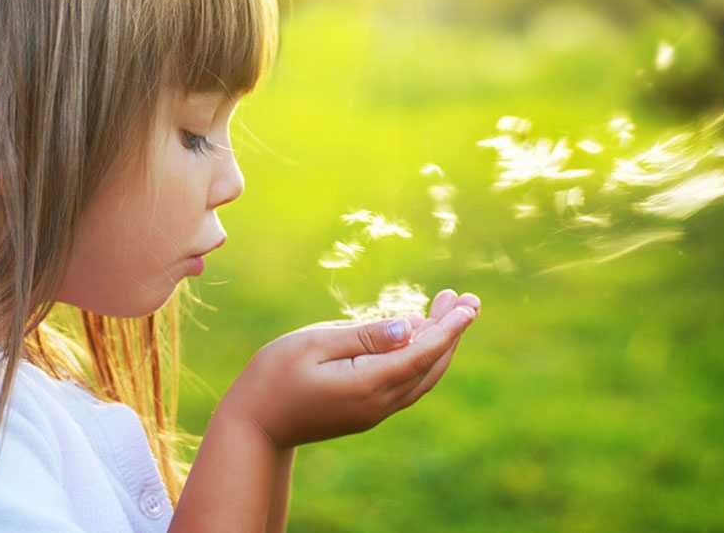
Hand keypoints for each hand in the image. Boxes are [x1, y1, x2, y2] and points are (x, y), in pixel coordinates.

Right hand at [216, 289, 481, 449]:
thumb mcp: (314, 343)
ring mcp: (375, 411)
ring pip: (422, 376)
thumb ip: (364, 335)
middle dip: (452, 331)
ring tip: (450, 308)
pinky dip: (422, 357)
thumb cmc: (274, 375)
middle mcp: (379, 403)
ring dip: (440, 344)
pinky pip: (407, 383)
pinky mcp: (367, 411)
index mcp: (368, 384)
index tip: (470, 305)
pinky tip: (419, 334)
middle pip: (431, 365)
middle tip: (467, 297)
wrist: (253, 426)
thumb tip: (409, 327)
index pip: (422, 353)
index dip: (450, 328)